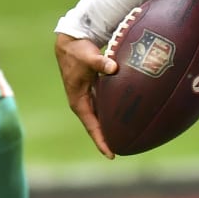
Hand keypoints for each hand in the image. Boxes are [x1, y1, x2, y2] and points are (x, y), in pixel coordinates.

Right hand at [54, 33, 116, 158]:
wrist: (70, 42)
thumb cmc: (78, 52)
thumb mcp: (88, 57)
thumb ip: (100, 62)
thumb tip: (114, 67)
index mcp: (78, 101)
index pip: (91, 126)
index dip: (101, 140)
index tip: (111, 154)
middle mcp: (83, 103)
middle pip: (97, 126)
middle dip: (109, 138)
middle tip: (126, 150)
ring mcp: (88, 97)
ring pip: (102, 117)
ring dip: (112, 127)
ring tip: (128, 138)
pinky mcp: (94, 90)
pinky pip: (105, 106)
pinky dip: (114, 113)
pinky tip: (127, 116)